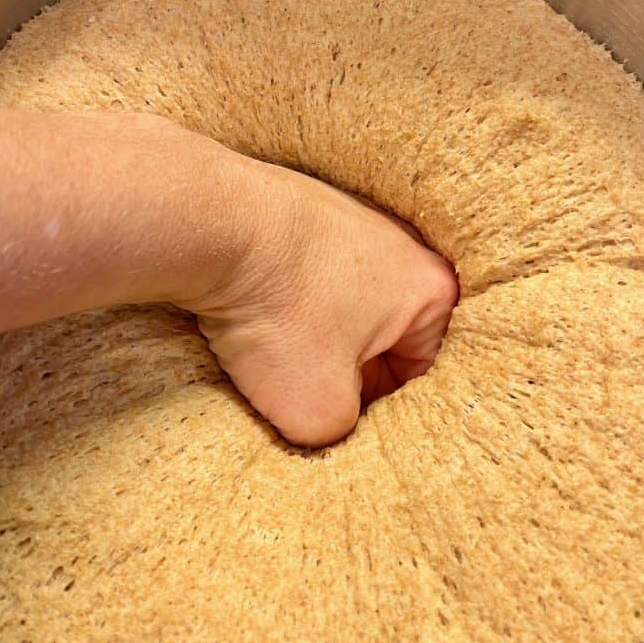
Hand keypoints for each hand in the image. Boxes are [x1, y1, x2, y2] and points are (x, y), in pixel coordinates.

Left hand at [174, 160, 458, 447]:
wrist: (212, 225)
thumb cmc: (278, 310)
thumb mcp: (318, 407)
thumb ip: (345, 431)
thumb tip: (332, 421)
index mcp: (431, 289)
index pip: (422, 374)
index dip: (381, 413)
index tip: (340, 425)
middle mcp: (401, 245)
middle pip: (381, 338)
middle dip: (343, 371)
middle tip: (299, 390)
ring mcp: (352, 220)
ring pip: (340, 308)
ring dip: (308, 338)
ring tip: (268, 349)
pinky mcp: (305, 211)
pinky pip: (305, 276)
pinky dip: (282, 301)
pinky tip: (252, 312)